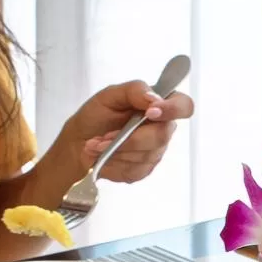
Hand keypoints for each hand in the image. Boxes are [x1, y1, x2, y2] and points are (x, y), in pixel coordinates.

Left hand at [60, 81, 194, 183]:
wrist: (77, 145)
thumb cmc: (95, 117)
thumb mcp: (109, 95)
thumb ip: (134, 91)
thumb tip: (154, 99)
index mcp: (159, 106)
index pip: (184, 106)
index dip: (173, 110)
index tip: (151, 113)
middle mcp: (163, 129)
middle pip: (162, 135)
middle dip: (131, 137)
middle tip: (106, 136)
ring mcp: (155, 152)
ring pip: (146, 154)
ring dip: (117, 150)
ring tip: (97, 145)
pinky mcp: (144, 170)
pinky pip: (136, 169)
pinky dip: (114, 162)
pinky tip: (104, 156)